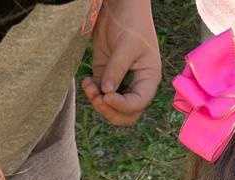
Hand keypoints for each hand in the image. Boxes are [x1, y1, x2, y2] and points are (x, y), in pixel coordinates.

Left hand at [83, 0, 160, 126]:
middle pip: (126, 114)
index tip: (107, 96)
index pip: (138, 104)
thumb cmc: (131, 21)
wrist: (120, 4)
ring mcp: (120, 81)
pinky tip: (86, 81)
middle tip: (97, 98)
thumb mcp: (125, 46)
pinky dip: (91, 93)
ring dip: (98, 103)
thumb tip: (106, 93)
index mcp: (148, 79)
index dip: (122, 105)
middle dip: (110, 110)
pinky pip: (99, 94)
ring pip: (111, 108)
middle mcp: (136, 85)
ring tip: (89, 87)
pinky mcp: (105, 75)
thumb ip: (116, 70)